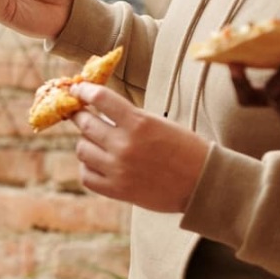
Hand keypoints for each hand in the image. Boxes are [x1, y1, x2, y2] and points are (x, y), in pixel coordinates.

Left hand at [68, 83, 211, 213]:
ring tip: (95, 141)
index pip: (100, 98)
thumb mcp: (160, 123)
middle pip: (85, 123)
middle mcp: (124, 144)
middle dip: (79, 115)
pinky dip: (88, 167)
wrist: (202, 182)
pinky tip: (96, 163)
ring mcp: (118, 169)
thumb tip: (101, 109)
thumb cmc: (186, 149)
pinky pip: (86, 175)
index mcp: (139, 123)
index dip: (84, 90)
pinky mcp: (117, 190)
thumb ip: (130, 117)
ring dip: (85, 142)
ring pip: (82, 149)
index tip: (77, 88)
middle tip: (78, 112)